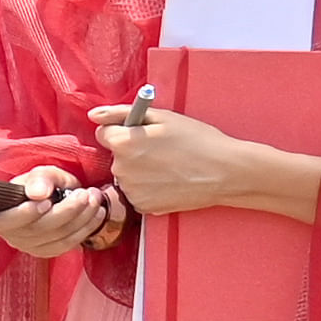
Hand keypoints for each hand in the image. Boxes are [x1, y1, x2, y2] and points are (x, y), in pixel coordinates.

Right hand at [0, 161, 125, 255]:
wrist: (57, 197)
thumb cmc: (44, 184)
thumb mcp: (42, 174)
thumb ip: (39, 179)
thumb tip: (37, 193)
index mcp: (0, 214)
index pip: (6, 221)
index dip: (26, 213)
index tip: (46, 201)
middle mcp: (11, 235)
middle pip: (38, 229)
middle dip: (66, 210)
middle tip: (85, 193)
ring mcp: (29, 246)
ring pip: (57, 237)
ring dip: (81, 218)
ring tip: (94, 198)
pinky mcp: (47, 251)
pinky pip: (68, 244)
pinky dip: (86, 229)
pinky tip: (96, 214)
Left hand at [91, 101, 309, 222]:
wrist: (226, 172)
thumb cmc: (197, 140)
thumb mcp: (162, 117)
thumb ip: (120, 114)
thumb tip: (94, 115)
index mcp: (123, 143)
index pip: (103, 133)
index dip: (122, 131)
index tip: (142, 134)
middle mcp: (121, 168)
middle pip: (115, 156)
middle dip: (131, 151)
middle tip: (162, 151)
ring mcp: (131, 190)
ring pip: (126, 175)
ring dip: (139, 171)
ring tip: (169, 166)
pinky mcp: (142, 206)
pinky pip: (137, 193)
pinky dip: (148, 188)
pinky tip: (169, 182)